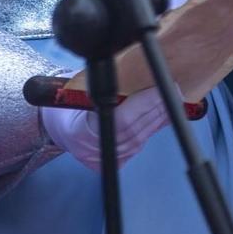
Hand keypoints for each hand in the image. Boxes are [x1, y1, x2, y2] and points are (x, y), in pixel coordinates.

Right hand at [42, 88, 170, 170]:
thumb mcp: (75, 92)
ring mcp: (105, 160)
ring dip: (158, 118)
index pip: (122, 119)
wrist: (58, 129)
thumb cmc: (65, 106)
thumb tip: (134, 71)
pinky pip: (138, 144)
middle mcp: (93, 150)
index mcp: (79, 131)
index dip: (144, 105)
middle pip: (135, 129)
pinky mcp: (114, 162)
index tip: (160, 90)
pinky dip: (152, 128)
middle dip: (157, 108)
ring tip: (172, 100)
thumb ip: (101, 88)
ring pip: (140, 138)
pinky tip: (163, 116)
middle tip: (174, 90)